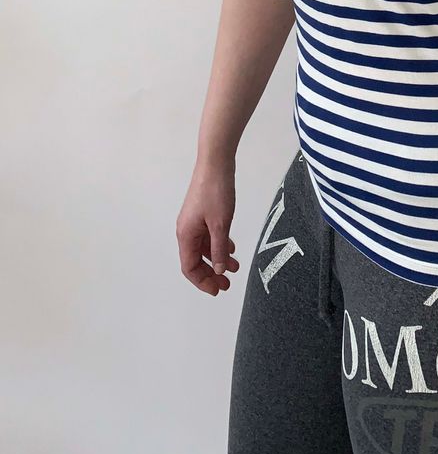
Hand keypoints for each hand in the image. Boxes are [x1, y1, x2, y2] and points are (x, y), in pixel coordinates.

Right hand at [176, 158, 241, 295]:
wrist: (216, 162)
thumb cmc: (216, 191)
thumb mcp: (221, 224)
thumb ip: (219, 249)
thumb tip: (217, 270)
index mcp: (186, 235)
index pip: (189, 267)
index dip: (202, 281)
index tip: (217, 290)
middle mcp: (187, 230)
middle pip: (195, 260)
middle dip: (210, 274)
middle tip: (226, 284)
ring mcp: (194, 221)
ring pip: (204, 247)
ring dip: (217, 259)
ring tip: (235, 268)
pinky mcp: (203, 213)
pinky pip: (209, 235)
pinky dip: (219, 244)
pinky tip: (232, 248)